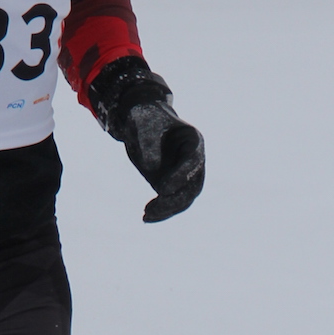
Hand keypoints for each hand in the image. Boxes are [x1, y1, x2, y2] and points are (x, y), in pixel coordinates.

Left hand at [122, 99, 205, 222]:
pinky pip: (172, 202)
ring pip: (184, 198)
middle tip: (153, 208)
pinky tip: (146, 217)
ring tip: (147, 215)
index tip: (162, 190)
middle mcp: (193, 160)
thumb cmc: (144, 117)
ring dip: (167, 209)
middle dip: (174, 199)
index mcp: (193, 140)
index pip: (192, 162)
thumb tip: (152, 166)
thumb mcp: (142, 122)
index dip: (180, 177)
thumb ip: (148, 141)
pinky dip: (162, 211)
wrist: (140, 122)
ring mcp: (184, 174)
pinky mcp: (173, 184)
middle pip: (193, 186)